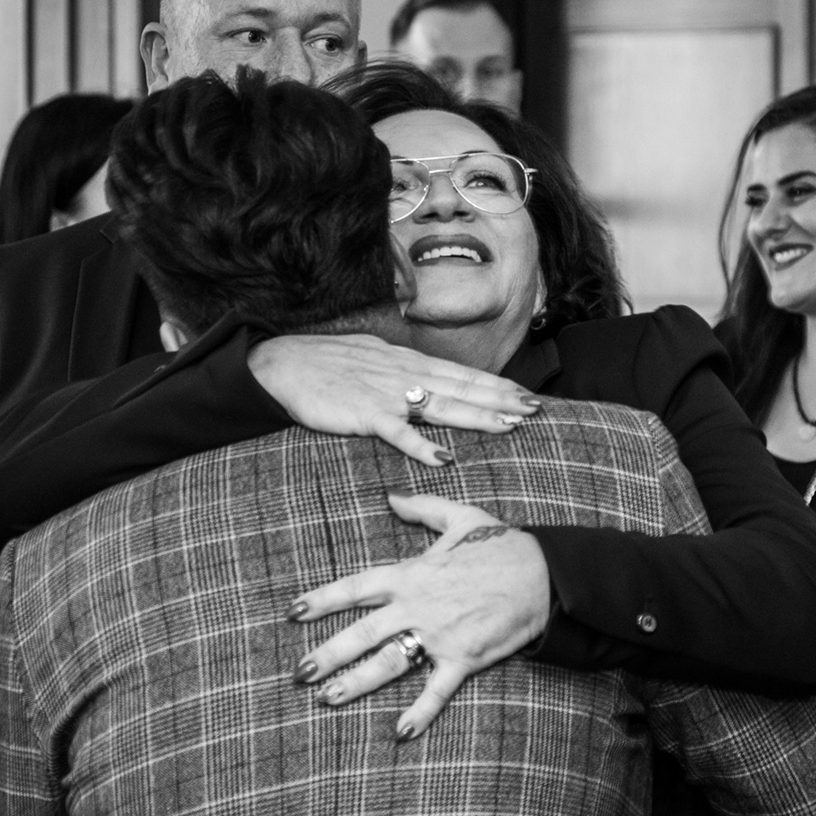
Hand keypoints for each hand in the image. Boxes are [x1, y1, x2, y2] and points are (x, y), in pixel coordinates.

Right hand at [248, 335, 538, 466]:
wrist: (280, 365)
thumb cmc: (324, 364)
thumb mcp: (371, 357)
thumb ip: (401, 369)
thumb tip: (427, 379)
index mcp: (407, 362)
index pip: (461, 373)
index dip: (495, 384)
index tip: (526, 394)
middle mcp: (404, 374)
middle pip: (462, 387)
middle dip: (501, 399)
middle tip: (535, 409)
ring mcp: (386, 393)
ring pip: (441, 406)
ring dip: (477, 417)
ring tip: (509, 426)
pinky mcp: (364, 414)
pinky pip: (398, 432)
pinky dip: (421, 445)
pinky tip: (444, 457)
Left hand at [290, 492, 551, 737]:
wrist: (543, 573)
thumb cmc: (501, 544)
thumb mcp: (460, 516)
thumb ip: (421, 508)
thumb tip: (391, 496)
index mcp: (411, 573)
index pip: (356, 587)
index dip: (322, 599)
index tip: (293, 612)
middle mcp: (418, 605)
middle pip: (361, 632)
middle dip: (327, 654)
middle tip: (298, 673)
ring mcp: (439, 634)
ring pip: (388, 663)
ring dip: (356, 683)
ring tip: (327, 699)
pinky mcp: (464, 658)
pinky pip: (437, 689)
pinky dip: (420, 713)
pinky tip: (400, 732)